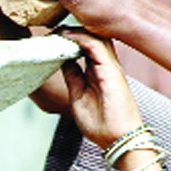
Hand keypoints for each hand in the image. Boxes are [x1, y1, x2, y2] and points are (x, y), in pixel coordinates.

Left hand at [57, 29, 141, 148]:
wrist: (118, 140)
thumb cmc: (102, 124)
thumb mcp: (78, 96)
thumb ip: (73, 77)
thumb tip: (63, 62)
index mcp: (99, 73)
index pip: (87, 47)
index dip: (71, 39)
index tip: (53, 37)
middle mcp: (107, 67)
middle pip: (92, 38)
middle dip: (73, 31)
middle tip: (53, 30)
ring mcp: (111, 67)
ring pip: (96, 37)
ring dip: (76, 31)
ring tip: (58, 30)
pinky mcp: (112, 71)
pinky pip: (96, 46)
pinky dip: (81, 38)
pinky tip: (67, 36)